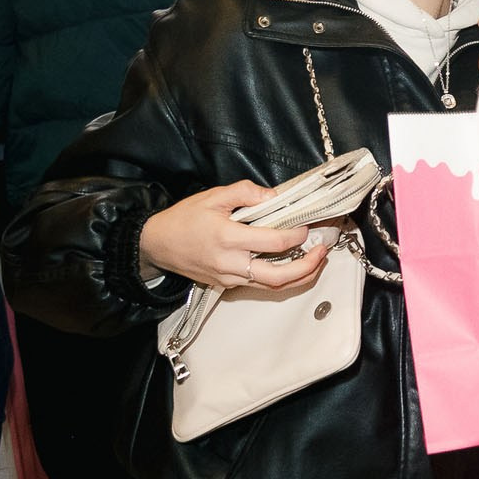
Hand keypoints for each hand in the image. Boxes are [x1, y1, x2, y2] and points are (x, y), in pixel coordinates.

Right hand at [138, 181, 332, 291]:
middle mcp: (231, 263)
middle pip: (278, 277)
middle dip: (307, 267)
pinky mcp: (226, 285)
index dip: (297, 235)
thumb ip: (246, 192)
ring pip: (271, 287)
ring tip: (315, 262)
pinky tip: (290, 266)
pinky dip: (279, 279)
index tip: (307, 226)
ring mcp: (229, 278)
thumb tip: (274, 196)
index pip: (275, 242)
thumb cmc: (184, 219)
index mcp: (229, 238)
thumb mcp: (213, 196)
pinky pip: (258, 285)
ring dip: (298, 277)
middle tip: (323, 253)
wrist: (156, 244)